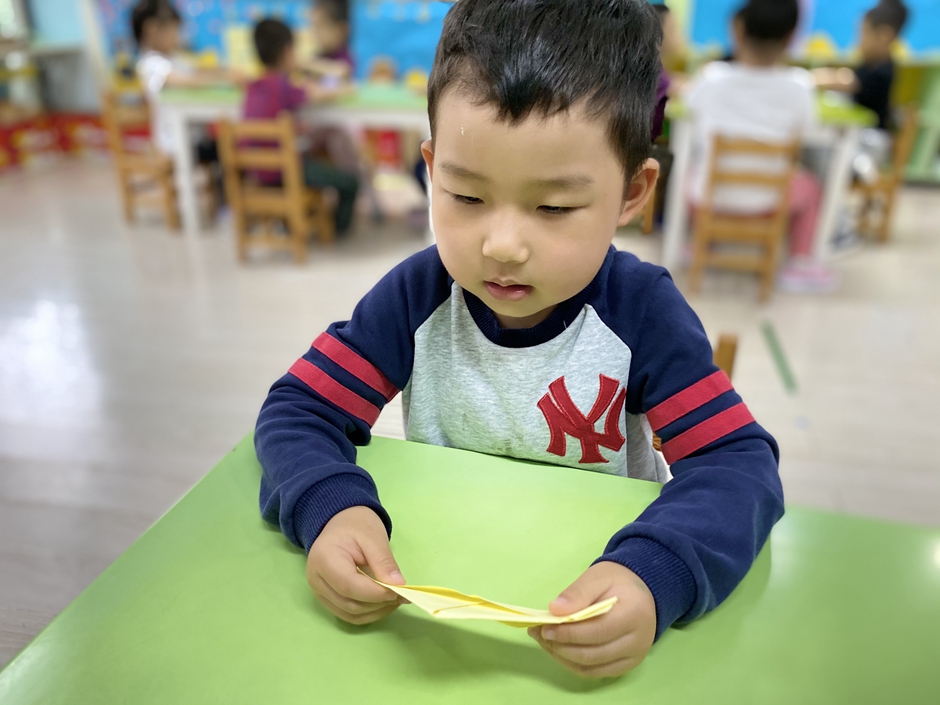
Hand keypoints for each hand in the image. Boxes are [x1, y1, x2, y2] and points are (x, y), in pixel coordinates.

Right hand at [306, 506, 405, 624]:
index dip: (375, 593)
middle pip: (349, 604)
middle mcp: (316, 579)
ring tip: (394, 600)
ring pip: (349, 614)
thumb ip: (384, 562)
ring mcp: (319, 591)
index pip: (349, 585)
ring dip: (375, 612)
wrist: (339, 523)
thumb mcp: (373, 537)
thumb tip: (398, 586)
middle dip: (378, 604)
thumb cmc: (356, 526)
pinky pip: (347, 614)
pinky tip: (382, 604)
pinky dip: (367, 613)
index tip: (399, 591)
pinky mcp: (326, 598)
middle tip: (402, 596)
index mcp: (324, 559)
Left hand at [528, 562, 655, 677]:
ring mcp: (634, 657)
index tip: (544, 627)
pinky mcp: (627, 665)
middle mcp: (638, 641)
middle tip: (539, 633)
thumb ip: (577, 593)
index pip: (597, 631)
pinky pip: (596, 673)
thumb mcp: (597, 576)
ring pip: (591, 667)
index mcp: (634, 614)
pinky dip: (573, 664)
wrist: (642, 591)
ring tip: (545, 641)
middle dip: (560, 646)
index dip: (568, 633)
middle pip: (592, 654)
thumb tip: (554, 611)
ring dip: (563, 657)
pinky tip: (559, 650)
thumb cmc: (617, 581)